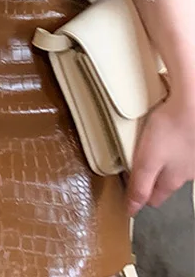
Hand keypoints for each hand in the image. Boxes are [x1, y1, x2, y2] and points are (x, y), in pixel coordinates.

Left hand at [126, 93, 194, 215]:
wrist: (193, 107)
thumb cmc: (169, 131)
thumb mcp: (147, 160)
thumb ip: (140, 185)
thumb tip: (132, 210)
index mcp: (173, 179)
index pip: (154, 198)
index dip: (140, 197)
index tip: (128, 192)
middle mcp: (187, 173)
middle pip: (166, 183)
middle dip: (153, 182)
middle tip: (137, 173)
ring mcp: (194, 158)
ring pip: (178, 167)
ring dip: (166, 164)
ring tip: (153, 153)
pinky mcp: (194, 142)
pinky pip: (184, 151)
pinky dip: (176, 149)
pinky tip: (171, 139)